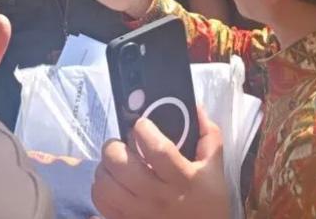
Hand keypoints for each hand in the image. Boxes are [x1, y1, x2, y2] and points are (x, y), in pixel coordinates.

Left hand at [92, 108, 230, 218]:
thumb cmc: (208, 202)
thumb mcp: (215, 168)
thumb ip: (208, 135)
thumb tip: (194, 107)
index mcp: (182, 179)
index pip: (157, 150)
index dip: (144, 130)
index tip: (141, 124)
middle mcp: (158, 198)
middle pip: (121, 166)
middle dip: (114, 147)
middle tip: (120, 145)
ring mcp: (139, 215)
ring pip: (104, 186)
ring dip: (104, 169)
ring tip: (114, 166)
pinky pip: (100, 207)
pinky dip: (100, 192)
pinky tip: (112, 186)